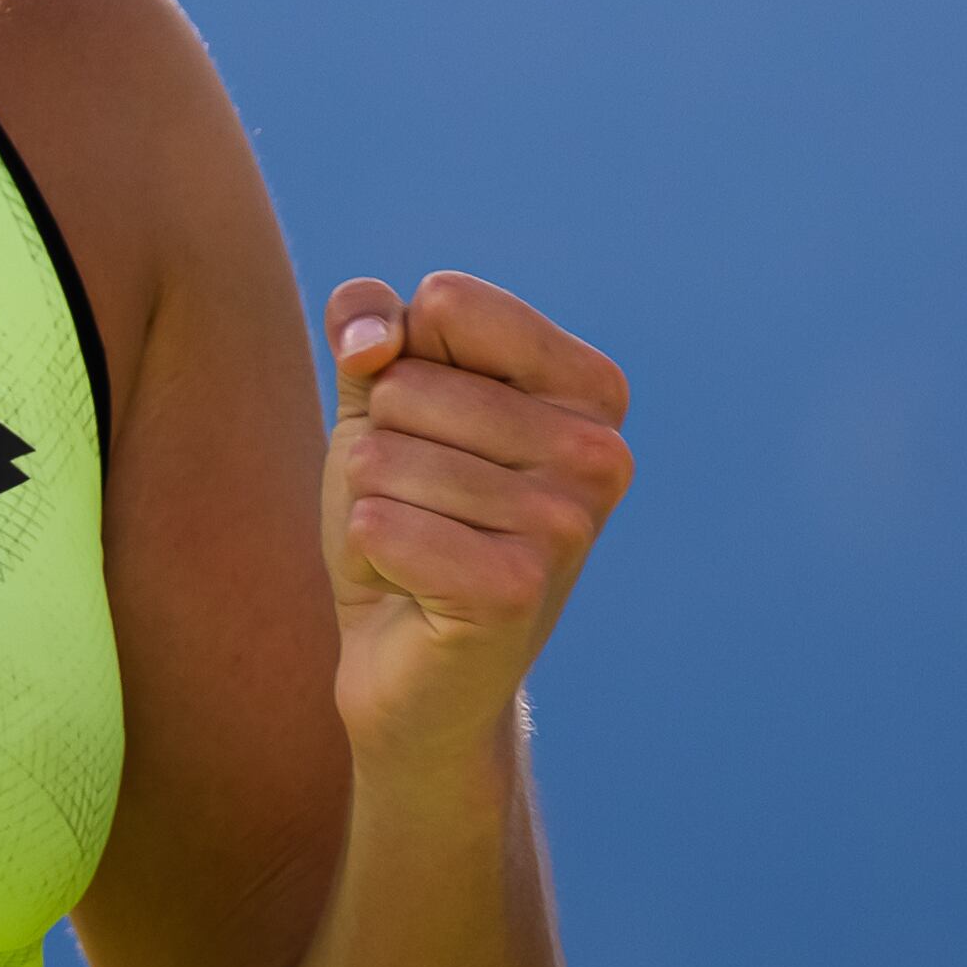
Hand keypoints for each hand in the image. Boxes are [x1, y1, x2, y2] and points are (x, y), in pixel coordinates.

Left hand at [319, 271, 630, 775]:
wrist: (411, 664)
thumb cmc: (409, 514)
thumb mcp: (380, 399)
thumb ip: (369, 323)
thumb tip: (370, 340)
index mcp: (590, 388)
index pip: (447, 302)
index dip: (400, 361)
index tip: (432, 429)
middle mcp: (599, 453)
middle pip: (404, 384)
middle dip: (379, 446)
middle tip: (422, 507)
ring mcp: (566, 524)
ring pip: (380, 457)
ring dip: (371, 504)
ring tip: (418, 546)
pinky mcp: (514, 590)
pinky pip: (376, 523)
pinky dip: (367, 552)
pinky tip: (410, 586)